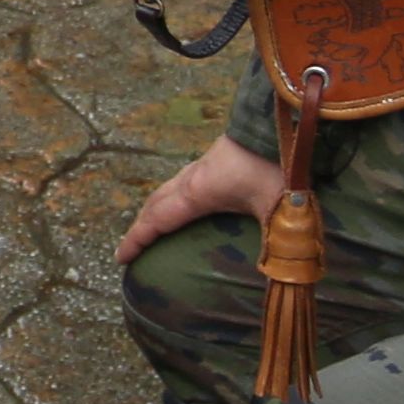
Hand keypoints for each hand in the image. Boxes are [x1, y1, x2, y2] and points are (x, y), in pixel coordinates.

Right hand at [116, 137, 286, 266]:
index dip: (137, 240)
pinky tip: (184, 205)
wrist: (280, 119)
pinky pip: (179, 184)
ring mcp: (202, 166)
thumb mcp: (278, 209)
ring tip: (152, 229)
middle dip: (140, 227)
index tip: (120, 258)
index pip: (157, 220)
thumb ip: (279, 246)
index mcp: (197, 193)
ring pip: (166, 191)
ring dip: (153, 211)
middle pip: (154, 204)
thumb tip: (284, 283)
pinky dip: (169, 199)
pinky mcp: (215, 161)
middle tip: (131, 248)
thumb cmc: (276, 165)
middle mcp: (191, 179)